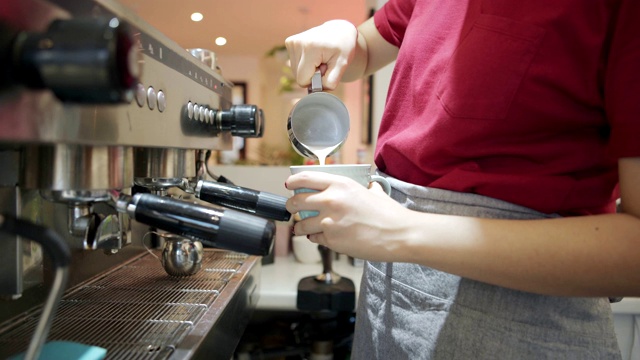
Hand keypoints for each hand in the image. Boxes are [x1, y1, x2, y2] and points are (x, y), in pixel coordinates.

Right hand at [285, 20, 357, 89]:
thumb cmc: (343, 48)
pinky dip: (304, 63)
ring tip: (320, 58)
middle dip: (312, 74)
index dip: (315, 80)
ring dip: (308, 69)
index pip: (303, 80)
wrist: (340, 31)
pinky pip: (294, 63)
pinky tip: (314, 54)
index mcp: (310, 48)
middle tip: (324, 63)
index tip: (326, 69)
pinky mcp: (290, 42)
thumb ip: (330, 82)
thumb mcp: (342, 65)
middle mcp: (297, 43)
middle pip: (298, 76)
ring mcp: (292, 41)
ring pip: (295, 71)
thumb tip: (315, 92)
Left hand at [285, 171, 411, 260]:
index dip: (293, 182)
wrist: (399, 234)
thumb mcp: (373, 192)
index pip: (305, 178)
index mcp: (340, 184)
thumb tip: (365, 187)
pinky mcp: (331, 240)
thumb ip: (363, 188)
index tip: (289, 186)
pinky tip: (322, 236)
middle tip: (293, 209)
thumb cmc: (389, 214)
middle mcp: (331, 200)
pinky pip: (314, 238)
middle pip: (296, 201)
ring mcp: (329, 221)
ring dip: (300, 226)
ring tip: (304, 227)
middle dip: (291, 206)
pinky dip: (315, 238)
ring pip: (301, 224)